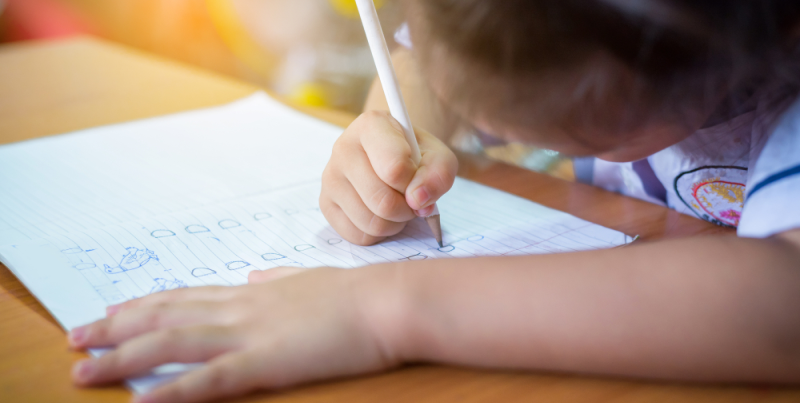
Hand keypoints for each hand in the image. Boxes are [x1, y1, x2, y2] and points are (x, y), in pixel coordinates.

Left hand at [68, 266, 404, 402]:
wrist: (386, 301)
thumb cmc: (355, 294)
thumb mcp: (308, 279)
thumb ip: (277, 278)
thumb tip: (255, 275)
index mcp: (252, 292)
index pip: (184, 297)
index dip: (142, 305)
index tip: (111, 312)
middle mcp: (240, 308)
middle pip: (164, 317)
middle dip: (114, 329)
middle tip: (75, 337)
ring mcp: (249, 333)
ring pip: (172, 344)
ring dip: (122, 358)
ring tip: (83, 371)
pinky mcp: (266, 361)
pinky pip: (209, 379)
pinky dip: (171, 391)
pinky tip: (141, 402)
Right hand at [321, 111, 457, 245]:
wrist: (392, 157)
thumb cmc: (414, 155)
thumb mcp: (438, 156)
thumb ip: (439, 173)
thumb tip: (418, 200)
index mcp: (371, 126)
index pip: (394, 168)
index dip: (414, 183)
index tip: (417, 178)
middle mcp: (343, 147)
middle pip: (382, 201)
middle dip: (407, 209)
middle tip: (411, 199)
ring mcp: (331, 177)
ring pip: (371, 222)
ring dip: (394, 222)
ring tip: (397, 205)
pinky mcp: (326, 203)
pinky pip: (357, 235)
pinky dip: (378, 233)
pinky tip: (381, 214)